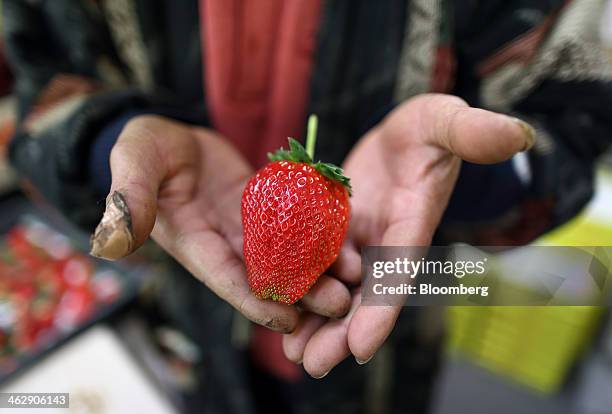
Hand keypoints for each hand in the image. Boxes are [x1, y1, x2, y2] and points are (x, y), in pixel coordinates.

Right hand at [90, 115, 350, 331]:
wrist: (171, 138)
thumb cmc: (146, 149)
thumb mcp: (135, 162)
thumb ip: (130, 196)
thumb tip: (111, 239)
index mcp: (194, 242)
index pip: (226, 277)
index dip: (255, 300)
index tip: (287, 320)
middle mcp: (225, 241)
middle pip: (266, 274)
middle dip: (301, 293)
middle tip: (341, 305)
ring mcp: (248, 226)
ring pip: (288, 254)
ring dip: (319, 269)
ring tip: (356, 280)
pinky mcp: (267, 206)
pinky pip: (296, 223)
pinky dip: (319, 233)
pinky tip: (348, 240)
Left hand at [283, 94, 534, 375]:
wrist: (405, 135)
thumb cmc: (432, 128)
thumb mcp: (449, 122)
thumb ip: (476, 132)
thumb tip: (520, 134)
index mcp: (413, 222)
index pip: (399, 271)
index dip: (382, 309)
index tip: (361, 348)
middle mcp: (386, 241)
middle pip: (365, 294)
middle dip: (341, 331)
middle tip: (312, 365)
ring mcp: (360, 238)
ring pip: (339, 286)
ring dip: (317, 320)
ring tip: (293, 353)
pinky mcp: (337, 229)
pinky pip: (317, 262)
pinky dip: (303, 286)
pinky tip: (278, 307)